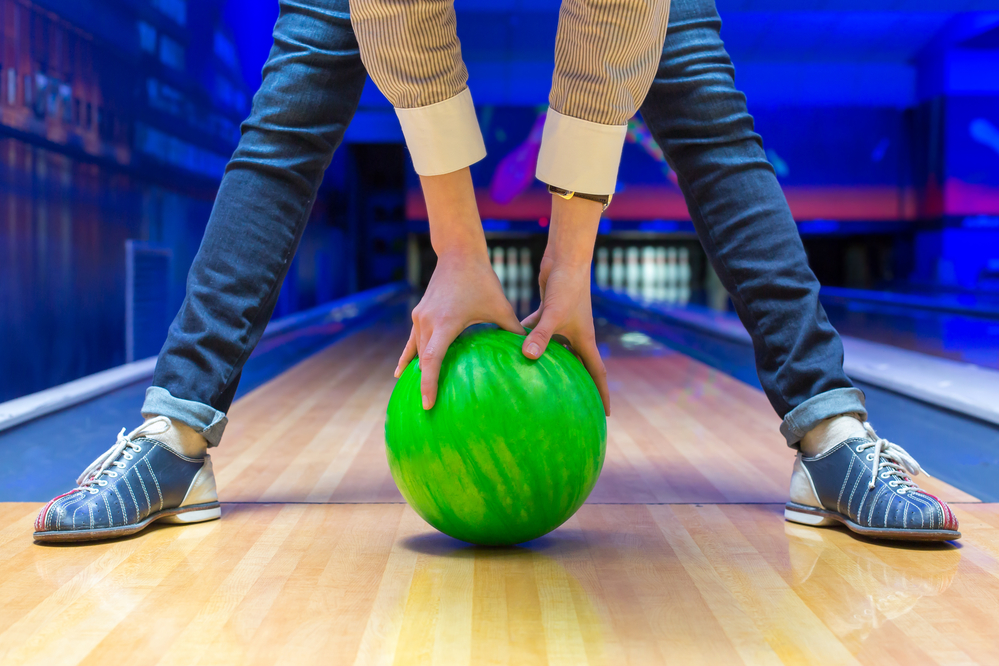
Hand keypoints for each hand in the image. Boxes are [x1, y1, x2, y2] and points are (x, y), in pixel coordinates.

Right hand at [396, 167, 523, 409]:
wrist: (458, 254)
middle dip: (420, 385)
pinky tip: (402, 371)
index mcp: (446, 323)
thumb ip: (512, 329)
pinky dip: (409, 356)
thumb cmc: (482, 280)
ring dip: (412, 372)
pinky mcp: (419, 314)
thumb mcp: (500, 306)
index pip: (432, 360)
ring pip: (413, 351)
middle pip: (420, 361)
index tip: (428, 404)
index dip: (428, 384)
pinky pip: (413, 341)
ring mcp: (420, 318)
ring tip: (410, 395)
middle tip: (424, 411)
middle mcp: (427, 322)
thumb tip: (531, 351)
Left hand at [521, 196, 610, 414]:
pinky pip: (536, 332)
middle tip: (572, 406)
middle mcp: (575, 334)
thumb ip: (541, 336)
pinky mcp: (548, 312)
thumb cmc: (566, 286)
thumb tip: (528, 357)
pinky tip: (509, 347)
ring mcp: (562, 324)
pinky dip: (526, 338)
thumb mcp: (553, 315)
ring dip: (547, 362)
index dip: (602, 395)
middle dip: (576, 386)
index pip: (597, 374)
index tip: (606, 416)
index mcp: (584, 340)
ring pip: (555, 350)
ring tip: (537, 381)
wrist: (566, 259)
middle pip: (578, 366)